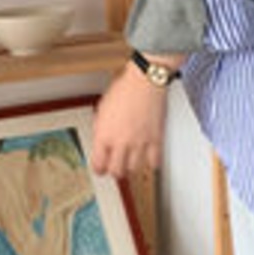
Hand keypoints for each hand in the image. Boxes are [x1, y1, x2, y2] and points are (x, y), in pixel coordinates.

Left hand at [91, 63, 168, 177]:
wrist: (144, 82)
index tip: (100, 170)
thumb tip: (101, 140)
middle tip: (115, 169)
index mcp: (104, 134)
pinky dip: (150, 164)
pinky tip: (148, 161)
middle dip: (114, 172)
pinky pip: (153, 162)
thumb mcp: (102, 109)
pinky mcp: (155, 140)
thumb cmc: (124, 90)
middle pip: (116, 171)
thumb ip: (101, 129)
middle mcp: (121, 142)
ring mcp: (139, 143)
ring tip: (131, 164)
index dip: (98, 169)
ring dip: (131, 168)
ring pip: (134, 170)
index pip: (98, 164)